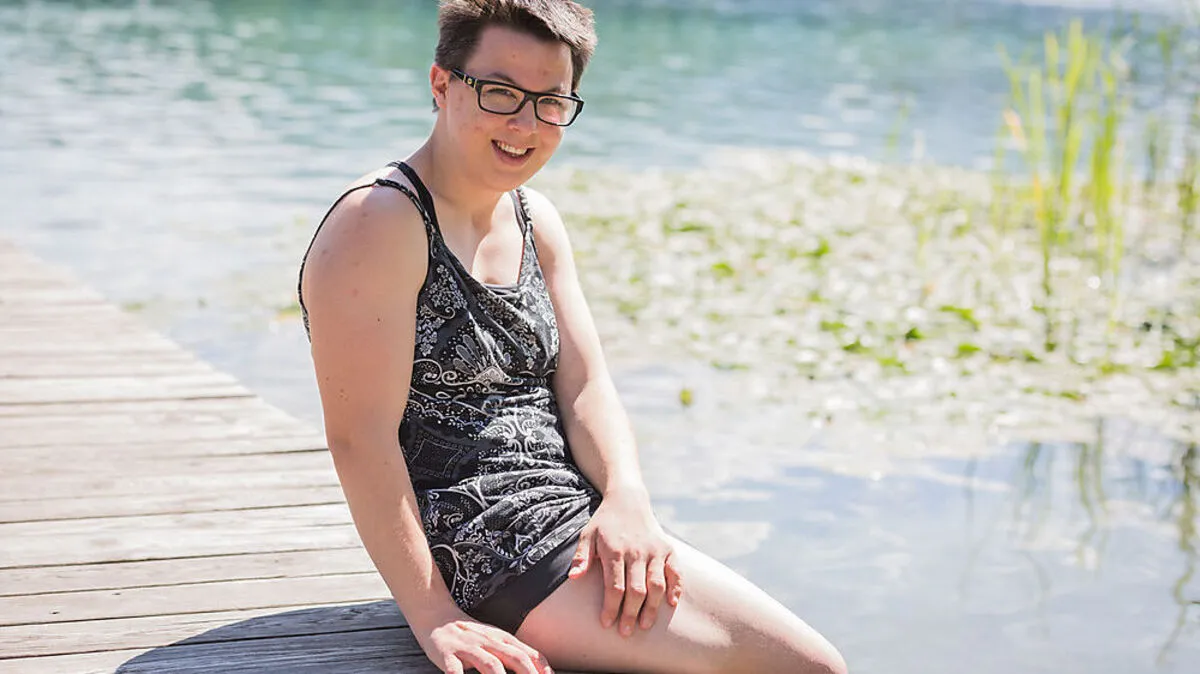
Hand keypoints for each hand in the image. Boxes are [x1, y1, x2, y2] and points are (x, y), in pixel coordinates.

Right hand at [414, 608, 552, 673]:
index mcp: (503, 640)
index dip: (541, 669)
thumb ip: (519, 654)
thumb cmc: (472, 634)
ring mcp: (469, 648)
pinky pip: (455, 669)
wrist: (436, 615)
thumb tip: (545, 670)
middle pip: (515, 658)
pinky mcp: (448, 654)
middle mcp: (489, 642)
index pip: (529, 654)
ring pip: (490, 664)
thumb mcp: (497, 640)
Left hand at [567, 488, 683, 635]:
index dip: (610, 607)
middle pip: (636, 590)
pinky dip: (676, 588)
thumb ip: (581, 557)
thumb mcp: (587, 535)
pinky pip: (676, 572)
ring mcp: (655, 550)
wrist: (628, 500)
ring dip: (652, 607)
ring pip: (657, 585)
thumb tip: (573, 577)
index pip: (614, 586)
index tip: (606, 624)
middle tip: (626, 632)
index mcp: (615, 550)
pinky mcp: (668, 549)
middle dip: (630, 613)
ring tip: (645, 625)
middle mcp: (637, 551)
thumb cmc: (604, 523)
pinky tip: (672, 605)